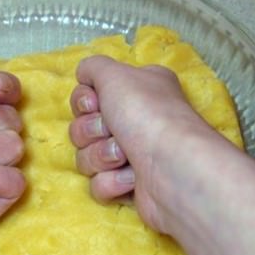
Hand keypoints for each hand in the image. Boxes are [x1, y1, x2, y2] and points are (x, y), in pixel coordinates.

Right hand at [68, 56, 211, 231]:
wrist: (172, 168)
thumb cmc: (146, 115)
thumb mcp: (115, 75)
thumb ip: (93, 67)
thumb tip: (84, 73)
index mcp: (135, 92)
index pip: (87, 97)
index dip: (84, 103)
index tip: (95, 104)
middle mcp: (134, 122)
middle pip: (82, 128)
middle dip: (91, 131)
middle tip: (112, 131)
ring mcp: (131, 157)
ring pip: (86, 158)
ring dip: (102, 156)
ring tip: (125, 158)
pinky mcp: (128, 187)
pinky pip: (98, 184)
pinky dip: (112, 181)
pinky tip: (133, 178)